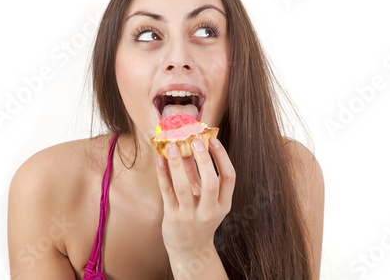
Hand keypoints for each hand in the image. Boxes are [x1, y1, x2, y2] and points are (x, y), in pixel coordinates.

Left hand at [156, 137, 235, 253]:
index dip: (222, 157)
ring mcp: (190, 216)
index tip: (213, 140)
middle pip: (210, 183)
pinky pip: (167, 192)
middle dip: (204, 159)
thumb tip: (189, 146)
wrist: (189, 250)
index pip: (229, 177)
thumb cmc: (199, 218)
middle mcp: (209, 211)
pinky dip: (163, 174)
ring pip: (184, 187)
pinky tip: (160, 160)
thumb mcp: (205, 199)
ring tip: (172, 146)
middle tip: (195, 140)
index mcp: (223, 204)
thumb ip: (197, 174)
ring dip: (178, 164)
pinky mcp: (172, 217)